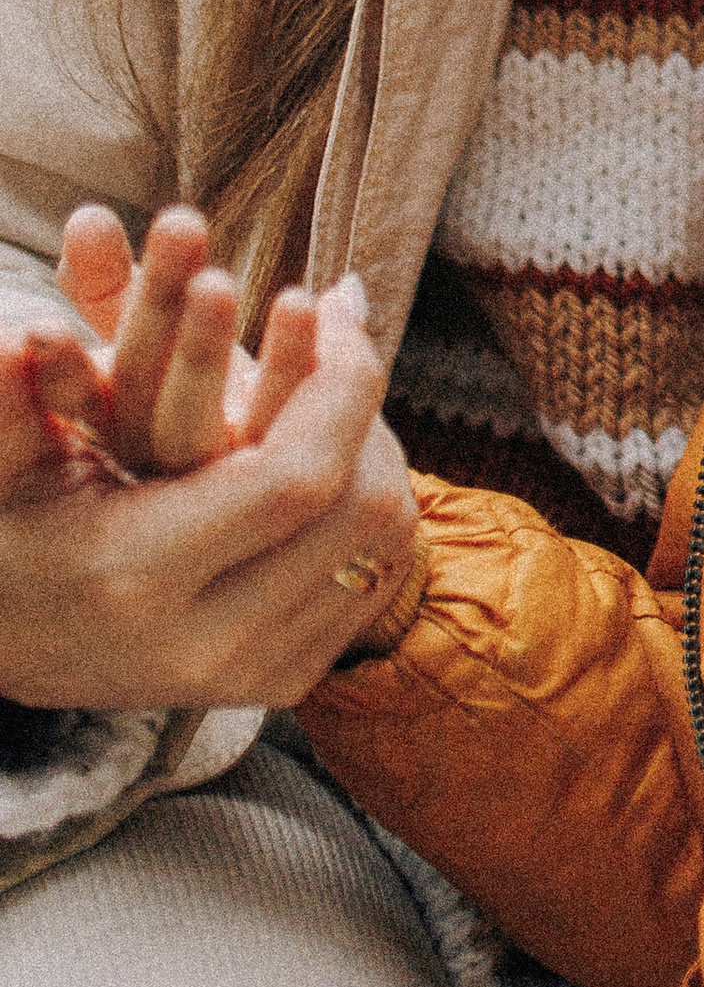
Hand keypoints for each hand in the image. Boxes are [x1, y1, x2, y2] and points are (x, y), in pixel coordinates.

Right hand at [0, 219, 414, 708]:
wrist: (18, 643)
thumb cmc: (14, 531)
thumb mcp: (2, 466)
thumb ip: (8, 400)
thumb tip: (20, 332)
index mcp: (139, 574)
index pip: (292, 480)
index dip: (337, 387)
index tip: (334, 306)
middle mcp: (206, 638)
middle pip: (355, 509)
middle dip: (365, 407)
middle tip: (342, 337)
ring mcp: (253, 670)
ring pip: (382, 544)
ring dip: (378, 449)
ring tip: (338, 387)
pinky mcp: (284, 680)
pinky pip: (376, 578)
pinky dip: (373, 505)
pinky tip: (338, 451)